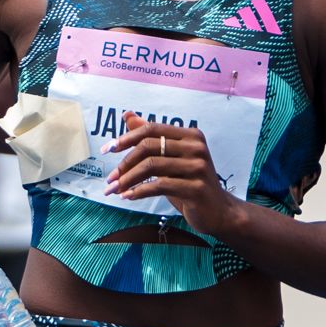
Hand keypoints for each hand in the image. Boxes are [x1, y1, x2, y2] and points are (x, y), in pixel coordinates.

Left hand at [105, 119, 242, 237]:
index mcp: (191, 135)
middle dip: (125, 162)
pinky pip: (159, 185)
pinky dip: (139, 191)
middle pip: (149, 146)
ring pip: (152, 166)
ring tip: (115, 189)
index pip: (152, 129)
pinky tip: (129, 196)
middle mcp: (196, 148)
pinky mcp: (196, 188)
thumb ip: (151, 137)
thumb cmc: (190, 183)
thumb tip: (128, 115)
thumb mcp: (171, 159)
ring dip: (128, 179)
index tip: (107, 149)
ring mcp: (198, 167)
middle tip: (110, 177)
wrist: (218, 211)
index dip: (127, 138)